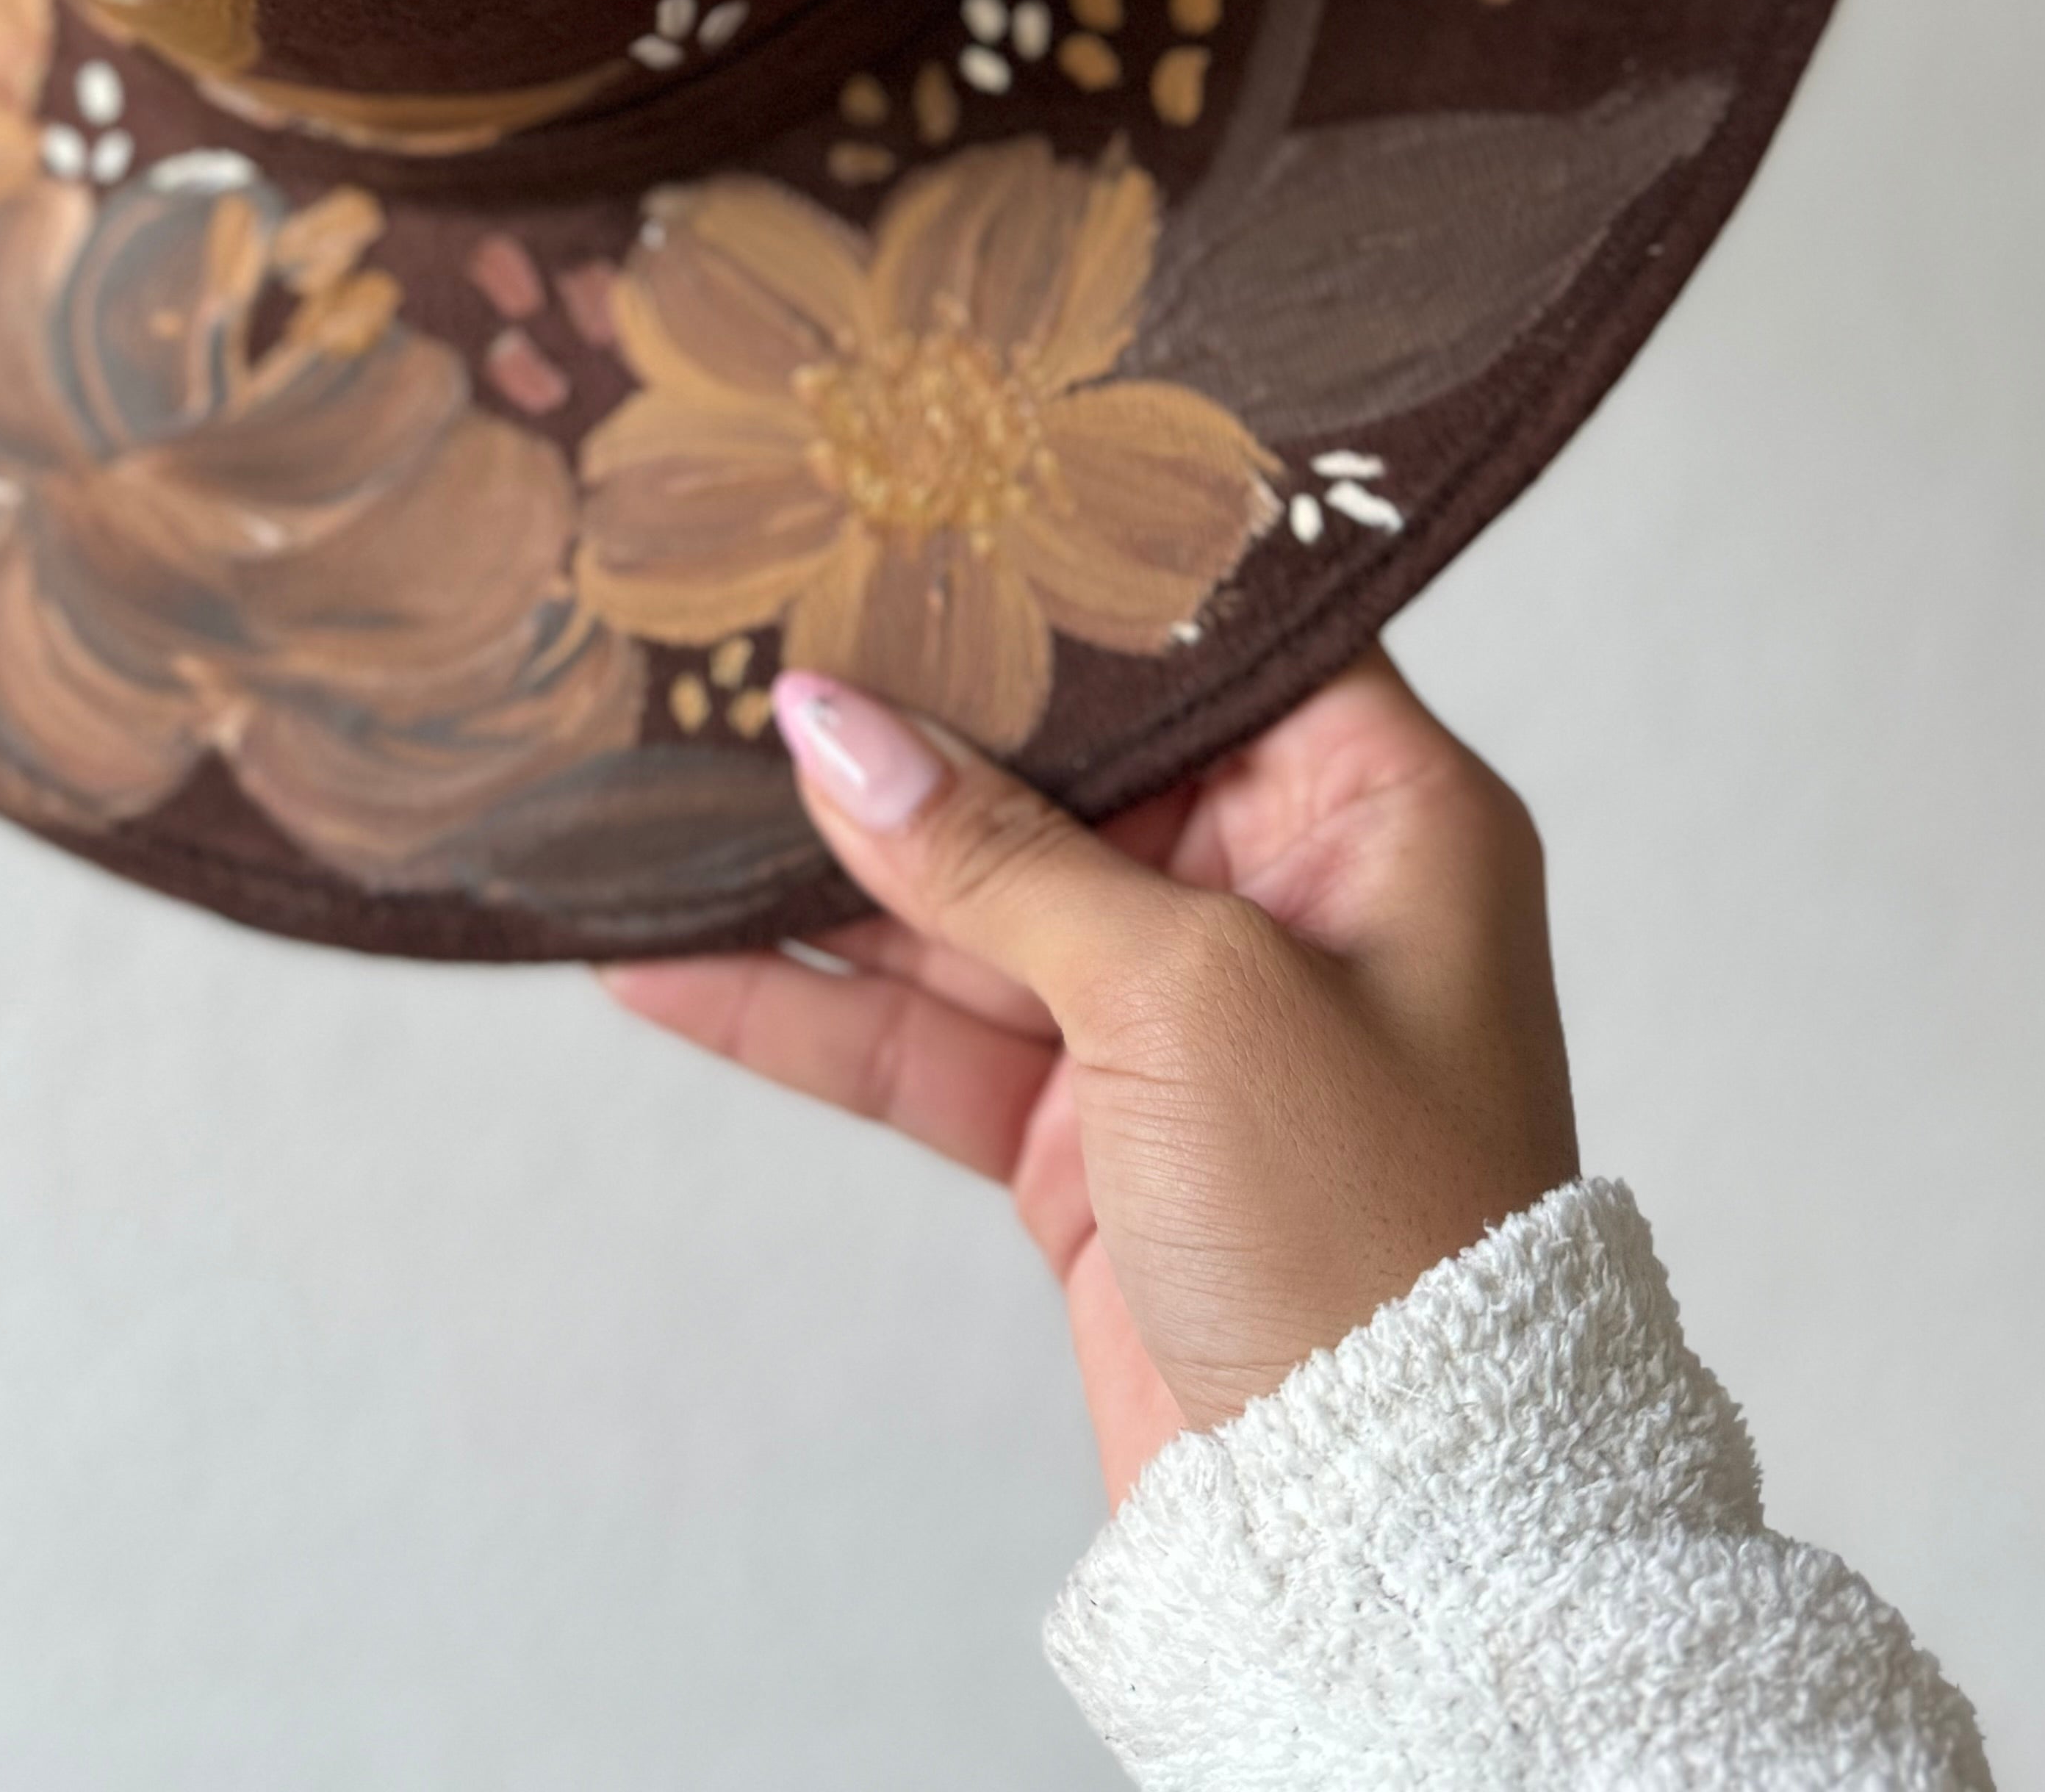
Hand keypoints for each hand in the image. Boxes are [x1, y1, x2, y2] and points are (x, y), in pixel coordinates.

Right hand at [602, 650, 1578, 1506]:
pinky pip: (925, 1043)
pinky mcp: (1088, 1145)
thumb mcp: (1186, 995)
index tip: (923, 506)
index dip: (1069, 582)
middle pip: (1063, 770)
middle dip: (905, 726)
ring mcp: (1178, 1025)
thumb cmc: (1370, 1237)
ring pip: (965, 909)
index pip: (1217, 640)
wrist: (1387, 1539)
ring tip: (657, 790)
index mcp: (1381, 812)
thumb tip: (833, 720)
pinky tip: (668, 962)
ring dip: (818, 871)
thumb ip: (998, 854)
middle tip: (745, 635)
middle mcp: (1285, 898)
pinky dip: (803, 1012)